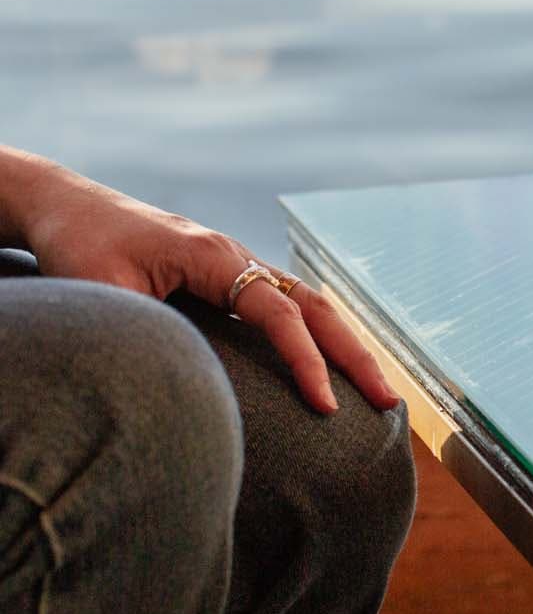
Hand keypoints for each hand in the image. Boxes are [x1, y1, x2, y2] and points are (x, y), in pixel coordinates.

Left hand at [14, 160, 397, 414]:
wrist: (64, 206)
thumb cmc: (78, 245)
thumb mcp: (103, 289)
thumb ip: (148, 328)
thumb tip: (187, 377)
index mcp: (215, 256)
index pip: (280, 313)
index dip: (306, 361)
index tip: (325, 406)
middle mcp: (237, 256)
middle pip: (316, 305)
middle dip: (356, 354)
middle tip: (387, 399)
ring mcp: (237, 263)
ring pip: (310, 302)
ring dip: (346, 344)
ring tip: (376, 387)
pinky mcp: (228, 275)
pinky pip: (288, 305)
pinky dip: (319, 333)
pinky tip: (331, 360)